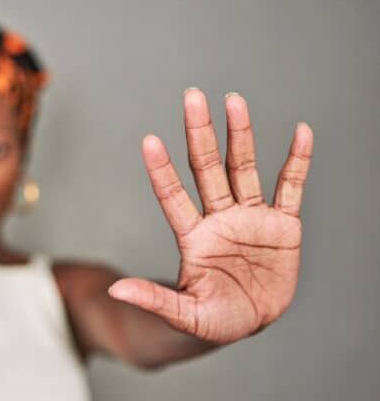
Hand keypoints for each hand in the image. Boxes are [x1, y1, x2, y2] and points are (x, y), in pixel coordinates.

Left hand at [108, 88, 312, 344]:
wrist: (248, 321)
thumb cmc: (212, 318)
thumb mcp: (184, 315)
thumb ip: (156, 300)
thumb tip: (117, 291)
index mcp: (194, 238)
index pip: (173, 196)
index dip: (162, 170)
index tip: (149, 140)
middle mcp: (219, 218)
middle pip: (207, 168)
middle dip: (199, 133)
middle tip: (192, 96)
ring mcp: (250, 217)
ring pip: (244, 168)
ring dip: (240, 135)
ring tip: (233, 100)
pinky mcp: (282, 225)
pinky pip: (292, 187)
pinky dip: (297, 161)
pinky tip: (301, 132)